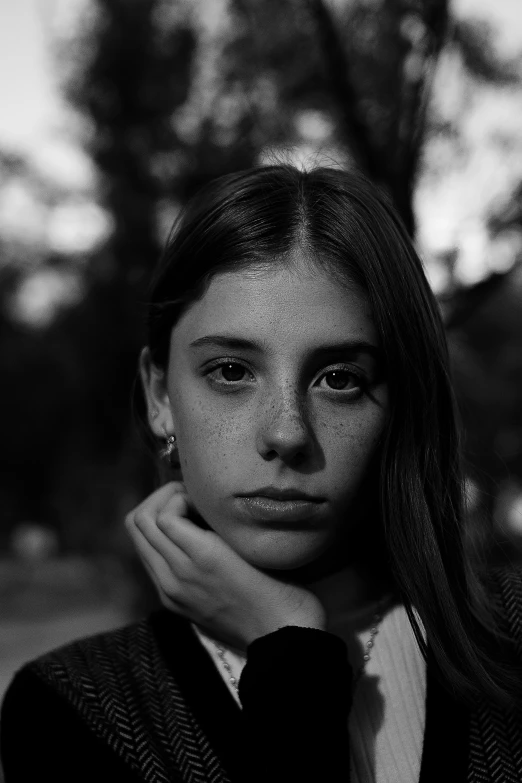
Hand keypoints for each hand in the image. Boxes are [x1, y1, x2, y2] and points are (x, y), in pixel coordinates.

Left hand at [125, 482, 326, 650]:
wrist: (280, 635)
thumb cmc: (279, 585)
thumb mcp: (253, 545)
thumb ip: (220, 523)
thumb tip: (200, 499)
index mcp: (202, 556)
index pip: (162, 514)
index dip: (177, 493)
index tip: (200, 494)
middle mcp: (177, 574)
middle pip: (137, 522)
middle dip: (158, 499)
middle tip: (186, 496)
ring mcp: (170, 590)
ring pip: (137, 539)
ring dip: (154, 518)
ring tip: (183, 514)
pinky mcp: (171, 601)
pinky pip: (149, 559)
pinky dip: (159, 541)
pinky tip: (185, 539)